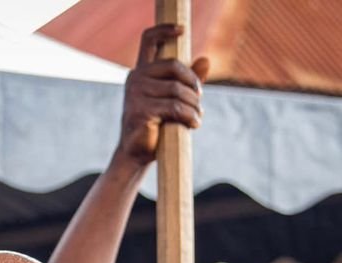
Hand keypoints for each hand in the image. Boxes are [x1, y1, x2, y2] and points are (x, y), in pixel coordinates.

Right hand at [115, 25, 208, 168]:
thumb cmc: (156, 126)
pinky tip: (193, 125)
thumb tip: (206, 59)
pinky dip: (189, 116)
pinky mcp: (140, 111)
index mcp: (141, 71)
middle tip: (200, 100)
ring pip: (177, 90)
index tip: (182, 30)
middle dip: (193, 84)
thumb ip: (188, 80)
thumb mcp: (173, 99)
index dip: (165, 30)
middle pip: (174, 66)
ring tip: (197, 117)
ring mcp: (135, 94)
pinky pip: (174, 107)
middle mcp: (135, 78)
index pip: (149, 40)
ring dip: (193, 105)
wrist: (137, 154)